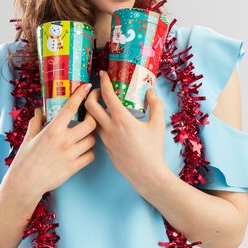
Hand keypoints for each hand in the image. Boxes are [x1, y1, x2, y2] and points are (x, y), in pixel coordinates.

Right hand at [9, 82, 96, 197]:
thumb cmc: (25, 159)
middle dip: (92, 118)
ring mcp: (70, 154)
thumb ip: (36, 122)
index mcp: (52, 129)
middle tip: (90, 117)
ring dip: (90, 137)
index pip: (71, 107)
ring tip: (84, 137)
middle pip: (90, 123)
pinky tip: (83, 151)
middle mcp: (63, 140)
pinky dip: (89, 152)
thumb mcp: (29, 137)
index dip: (81, 94)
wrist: (25, 183)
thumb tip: (39, 110)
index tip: (88, 87)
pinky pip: (90, 156)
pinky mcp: (74, 167)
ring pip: (92, 139)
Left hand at [84, 70, 167, 191]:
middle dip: (90, 94)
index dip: (104, 81)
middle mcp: (109, 128)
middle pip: (89, 106)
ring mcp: (105, 139)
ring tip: (103, 105)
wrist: (146, 175)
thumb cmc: (153, 150)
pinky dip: (98, 122)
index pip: (107, 95)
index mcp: (122, 119)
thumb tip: (150, 90)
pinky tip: (108, 121)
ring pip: (91, 119)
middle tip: (100, 91)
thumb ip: (156, 104)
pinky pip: (97, 130)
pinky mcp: (105, 147)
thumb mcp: (158, 124)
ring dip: (93, 109)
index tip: (103, 73)